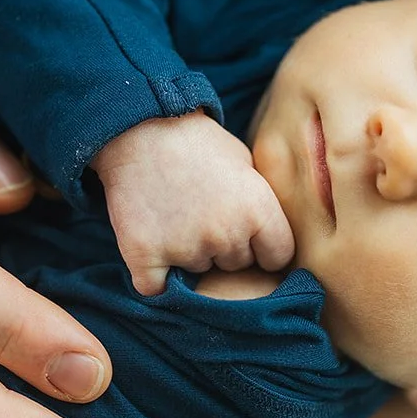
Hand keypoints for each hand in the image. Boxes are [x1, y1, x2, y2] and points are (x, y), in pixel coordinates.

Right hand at [92, 112, 294, 294]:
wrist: (139, 128)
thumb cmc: (197, 142)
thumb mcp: (246, 164)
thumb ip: (261, 205)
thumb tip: (271, 240)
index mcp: (258, 210)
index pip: (277, 257)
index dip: (263, 248)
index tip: (249, 239)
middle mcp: (226, 234)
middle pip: (237, 264)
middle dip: (223, 246)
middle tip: (201, 214)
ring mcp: (185, 247)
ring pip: (198, 271)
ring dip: (188, 254)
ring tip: (174, 216)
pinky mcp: (145, 255)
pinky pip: (156, 288)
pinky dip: (154, 278)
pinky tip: (152, 251)